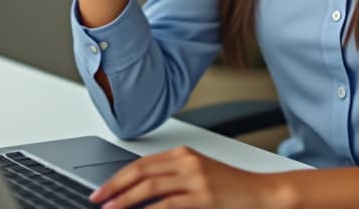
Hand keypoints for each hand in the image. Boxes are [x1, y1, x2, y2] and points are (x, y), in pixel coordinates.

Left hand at [89, 146, 283, 208]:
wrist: (261, 192)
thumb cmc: (232, 188)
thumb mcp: (199, 176)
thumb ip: (172, 179)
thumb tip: (141, 192)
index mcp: (184, 154)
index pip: (141, 163)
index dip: (118, 176)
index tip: (102, 189)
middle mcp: (187, 161)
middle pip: (140, 171)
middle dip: (114, 186)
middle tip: (97, 198)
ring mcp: (195, 178)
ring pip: (149, 186)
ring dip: (125, 199)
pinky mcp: (203, 196)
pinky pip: (168, 204)